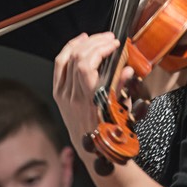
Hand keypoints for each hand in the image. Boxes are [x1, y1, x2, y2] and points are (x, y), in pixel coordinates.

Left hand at [52, 32, 120, 152]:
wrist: (91, 149)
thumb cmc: (108, 132)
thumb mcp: (120, 112)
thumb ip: (121, 89)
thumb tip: (128, 70)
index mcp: (89, 100)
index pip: (86, 65)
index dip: (100, 49)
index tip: (114, 45)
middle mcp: (73, 96)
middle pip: (78, 57)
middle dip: (95, 42)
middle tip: (109, 38)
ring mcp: (63, 94)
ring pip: (67, 58)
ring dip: (84, 43)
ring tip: (97, 37)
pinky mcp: (58, 93)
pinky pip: (59, 65)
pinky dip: (69, 50)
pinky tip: (79, 42)